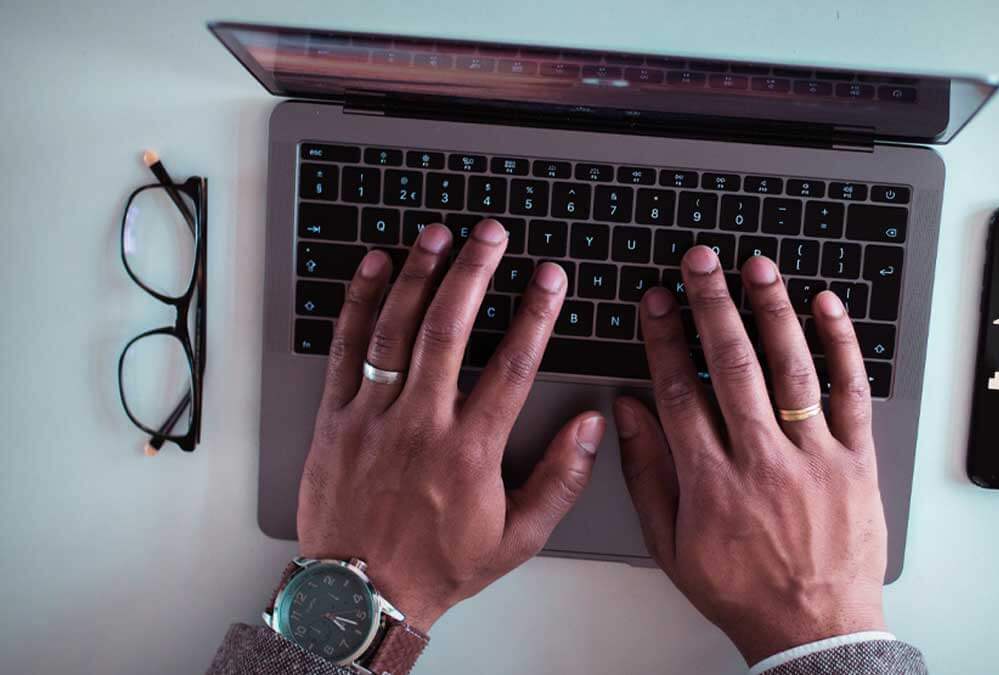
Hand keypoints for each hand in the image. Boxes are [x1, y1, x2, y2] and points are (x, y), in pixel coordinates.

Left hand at [297, 219, 604, 632]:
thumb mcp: (517, 537)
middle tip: (490, 234)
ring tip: (438, 235)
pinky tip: (377, 269)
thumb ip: (560, 480)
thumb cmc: (439, 565)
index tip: (549, 278)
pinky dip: (360, 304)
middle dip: (474, 271)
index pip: (512, 365)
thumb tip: (590, 427)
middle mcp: (421, 424)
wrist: (360, 595)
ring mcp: (373, 417)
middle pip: (450, 329)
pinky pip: (345, 349)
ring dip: (420, 275)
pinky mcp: (334, 419)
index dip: (535, 314)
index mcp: (470, 451)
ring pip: (397, 329)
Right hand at [615, 246, 886, 663]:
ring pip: (791, 369)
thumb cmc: (739, 588)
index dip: (664, 339)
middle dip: (711, 305)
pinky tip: (825, 307)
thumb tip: (628, 410)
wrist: (814, 630)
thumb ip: (648, 473)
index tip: (656, 301)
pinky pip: (851, 394)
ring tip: (756, 267)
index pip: (680, 391)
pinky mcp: (856, 461)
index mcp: (711, 482)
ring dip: (771, 311)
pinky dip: (840, 346)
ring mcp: (814, 458)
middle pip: (733, 366)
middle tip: (699, 262)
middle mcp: (762, 462)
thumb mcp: (671, 543)